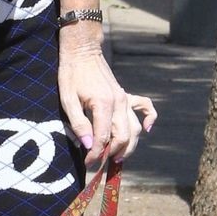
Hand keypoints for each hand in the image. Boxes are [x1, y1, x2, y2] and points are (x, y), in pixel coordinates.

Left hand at [56, 45, 157, 170]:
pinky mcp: (126, 95)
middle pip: (123, 136)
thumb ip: (78, 124)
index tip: (88, 163)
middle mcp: (119, 102)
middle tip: (101, 164)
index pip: (104, 137)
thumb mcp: (67, 100)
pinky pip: (146, 107)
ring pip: (135, 128)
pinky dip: (149, 119)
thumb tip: (88, 145)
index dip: (96, 154)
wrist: (82, 51)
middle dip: (113, 153)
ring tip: (116, 157)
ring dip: (128, 145)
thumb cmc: (71, 74)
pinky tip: (145, 130)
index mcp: (103, 105)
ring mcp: (125, 98)